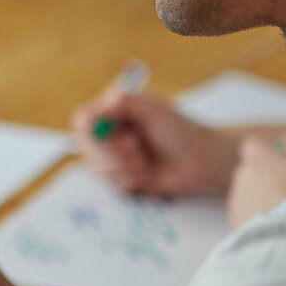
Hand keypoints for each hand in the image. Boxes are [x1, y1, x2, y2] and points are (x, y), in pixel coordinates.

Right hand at [70, 86, 237, 196]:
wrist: (202, 161)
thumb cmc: (181, 130)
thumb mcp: (154, 109)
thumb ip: (126, 102)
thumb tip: (105, 101)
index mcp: (114, 113)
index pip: (83, 118)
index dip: (88, 127)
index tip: (108, 130)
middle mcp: (109, 136)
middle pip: (84, 146)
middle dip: (112, 150)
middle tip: (136, 145)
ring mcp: (114, 159)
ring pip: (97, 167)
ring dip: (124, 165)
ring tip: (146, 161)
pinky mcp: (122, 179)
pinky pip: (112, 184)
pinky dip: (131, 179)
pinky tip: (148, 174)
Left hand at [227, 128, 285, 227]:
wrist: (285, 239)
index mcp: (256, 160)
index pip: (254, 145)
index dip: (269, 152)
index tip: (285, 161)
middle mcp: (241, 177)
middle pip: (251, 171)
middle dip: (267, 177)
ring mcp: (235, 201)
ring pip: (249, 195)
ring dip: (263, 200)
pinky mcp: (233, 224)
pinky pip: (246, 216)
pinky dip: (258, 219)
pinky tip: (277, 228)